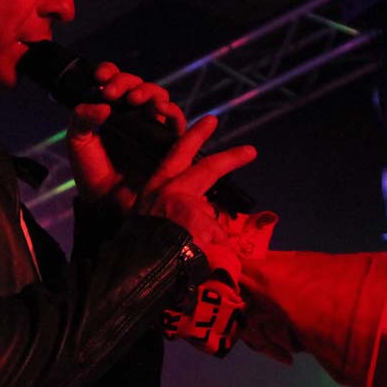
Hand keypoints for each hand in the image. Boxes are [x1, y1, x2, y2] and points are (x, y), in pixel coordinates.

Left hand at [65, 62, 187, 212]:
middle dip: (124, 81)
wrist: (105, 205)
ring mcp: (151, 127)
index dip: (109, 72)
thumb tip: (102, 105)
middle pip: (137, 84)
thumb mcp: (78, 142)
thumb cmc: (91, 173)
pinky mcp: (168, 142)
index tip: (99, 77)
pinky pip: (176, 120)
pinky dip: (169, 109)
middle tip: (111, 92)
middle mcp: (133, 114)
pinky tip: (157, 109)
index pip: (114, 80)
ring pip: (158, 96)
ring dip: (147, 91)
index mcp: (110, 109)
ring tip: (133, 99)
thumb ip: (82, 119)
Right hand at [137, 115, 255, 277]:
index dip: (194, 136)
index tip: (210, 121)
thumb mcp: (144, 219)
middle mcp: (173, 190)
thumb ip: (170, 212)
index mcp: (155, 186)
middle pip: (209, 169)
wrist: (135, 265)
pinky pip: (218, 243)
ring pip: (211, 218)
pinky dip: (215, 254)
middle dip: (231, 158)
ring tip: (197, 246)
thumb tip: (200, 217)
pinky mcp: (203, 224)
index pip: (177, 153)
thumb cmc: (136, 243)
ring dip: (208, 236)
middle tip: (251, 150)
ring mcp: (189, 206)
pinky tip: (205, 263)